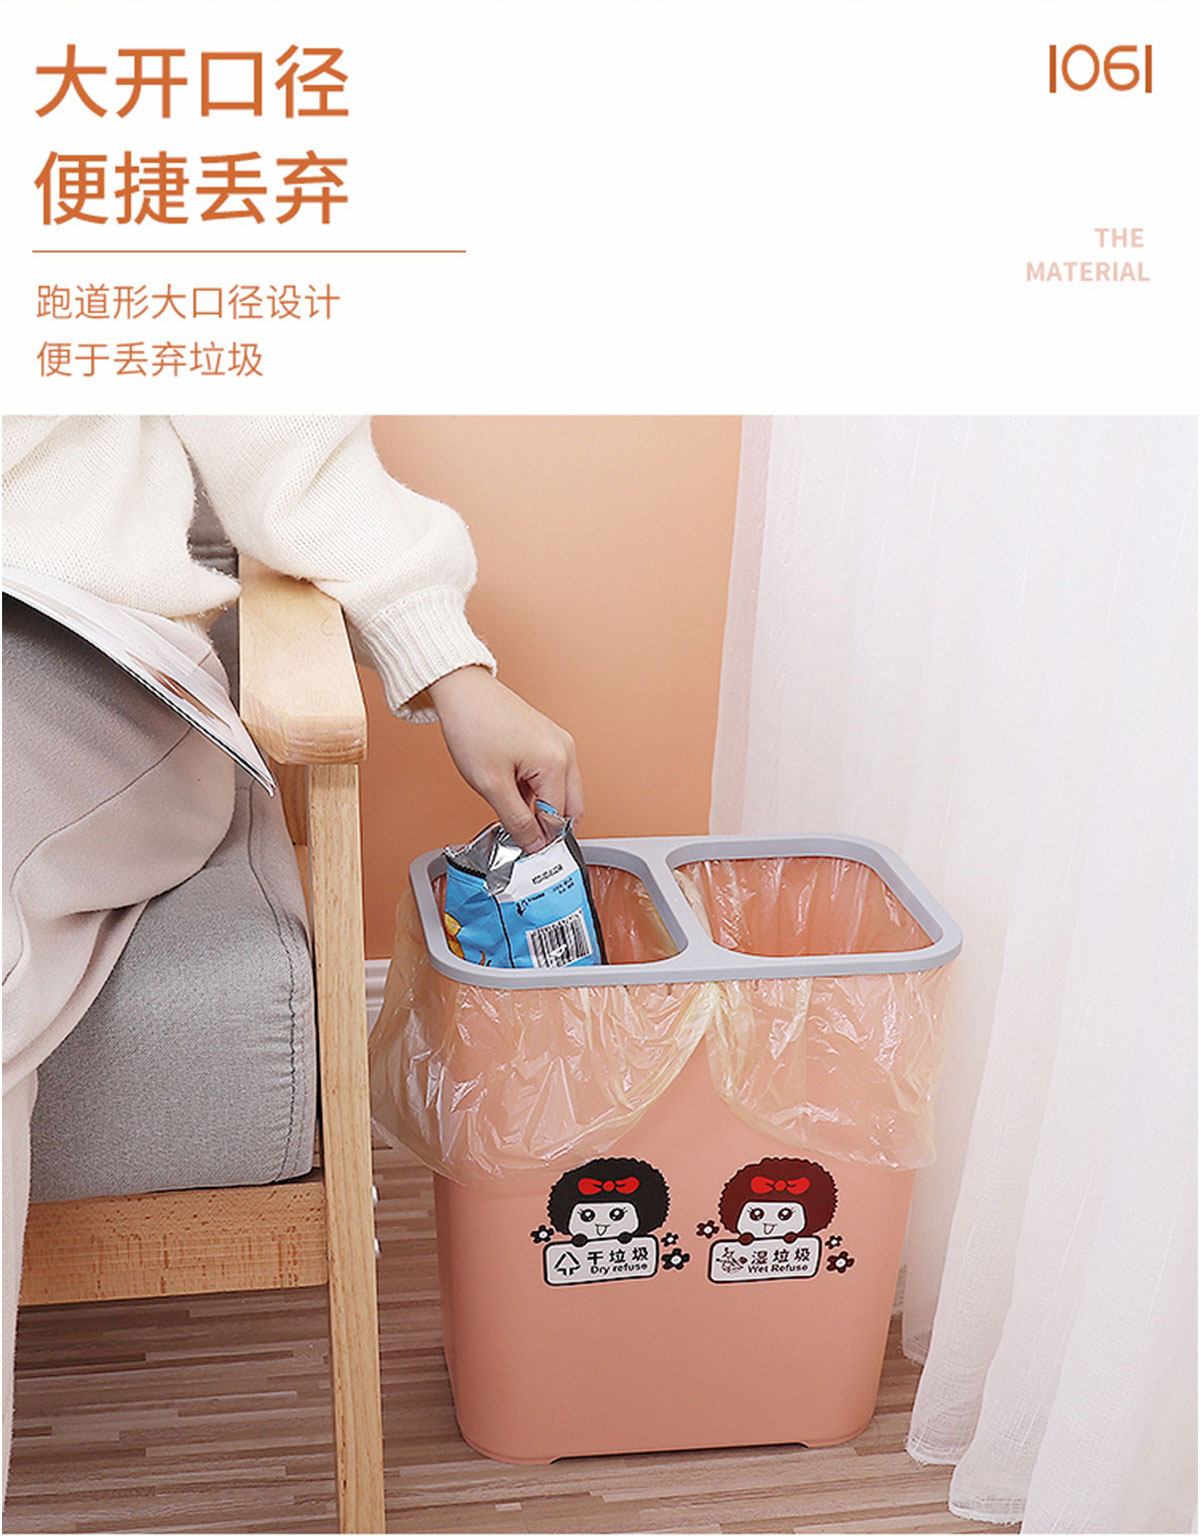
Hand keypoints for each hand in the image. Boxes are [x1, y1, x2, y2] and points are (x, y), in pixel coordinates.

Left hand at [428, 667, 583, 852]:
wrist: (463, 691)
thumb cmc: (474, 726)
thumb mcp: (491, 785)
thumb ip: (516, 820)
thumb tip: (534, 845)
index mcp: (556, 762)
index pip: (559, 819)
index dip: (541, 840)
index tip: (524, 852)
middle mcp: (565, 752)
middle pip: (570, 808)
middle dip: (548, 826)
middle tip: (522, 839)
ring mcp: (559, 744)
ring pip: (561, 793)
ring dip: (541, 808)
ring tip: (511, 810)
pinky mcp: (548, 740)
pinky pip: (552, 776)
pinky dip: (537, 792)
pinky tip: (512, 792)